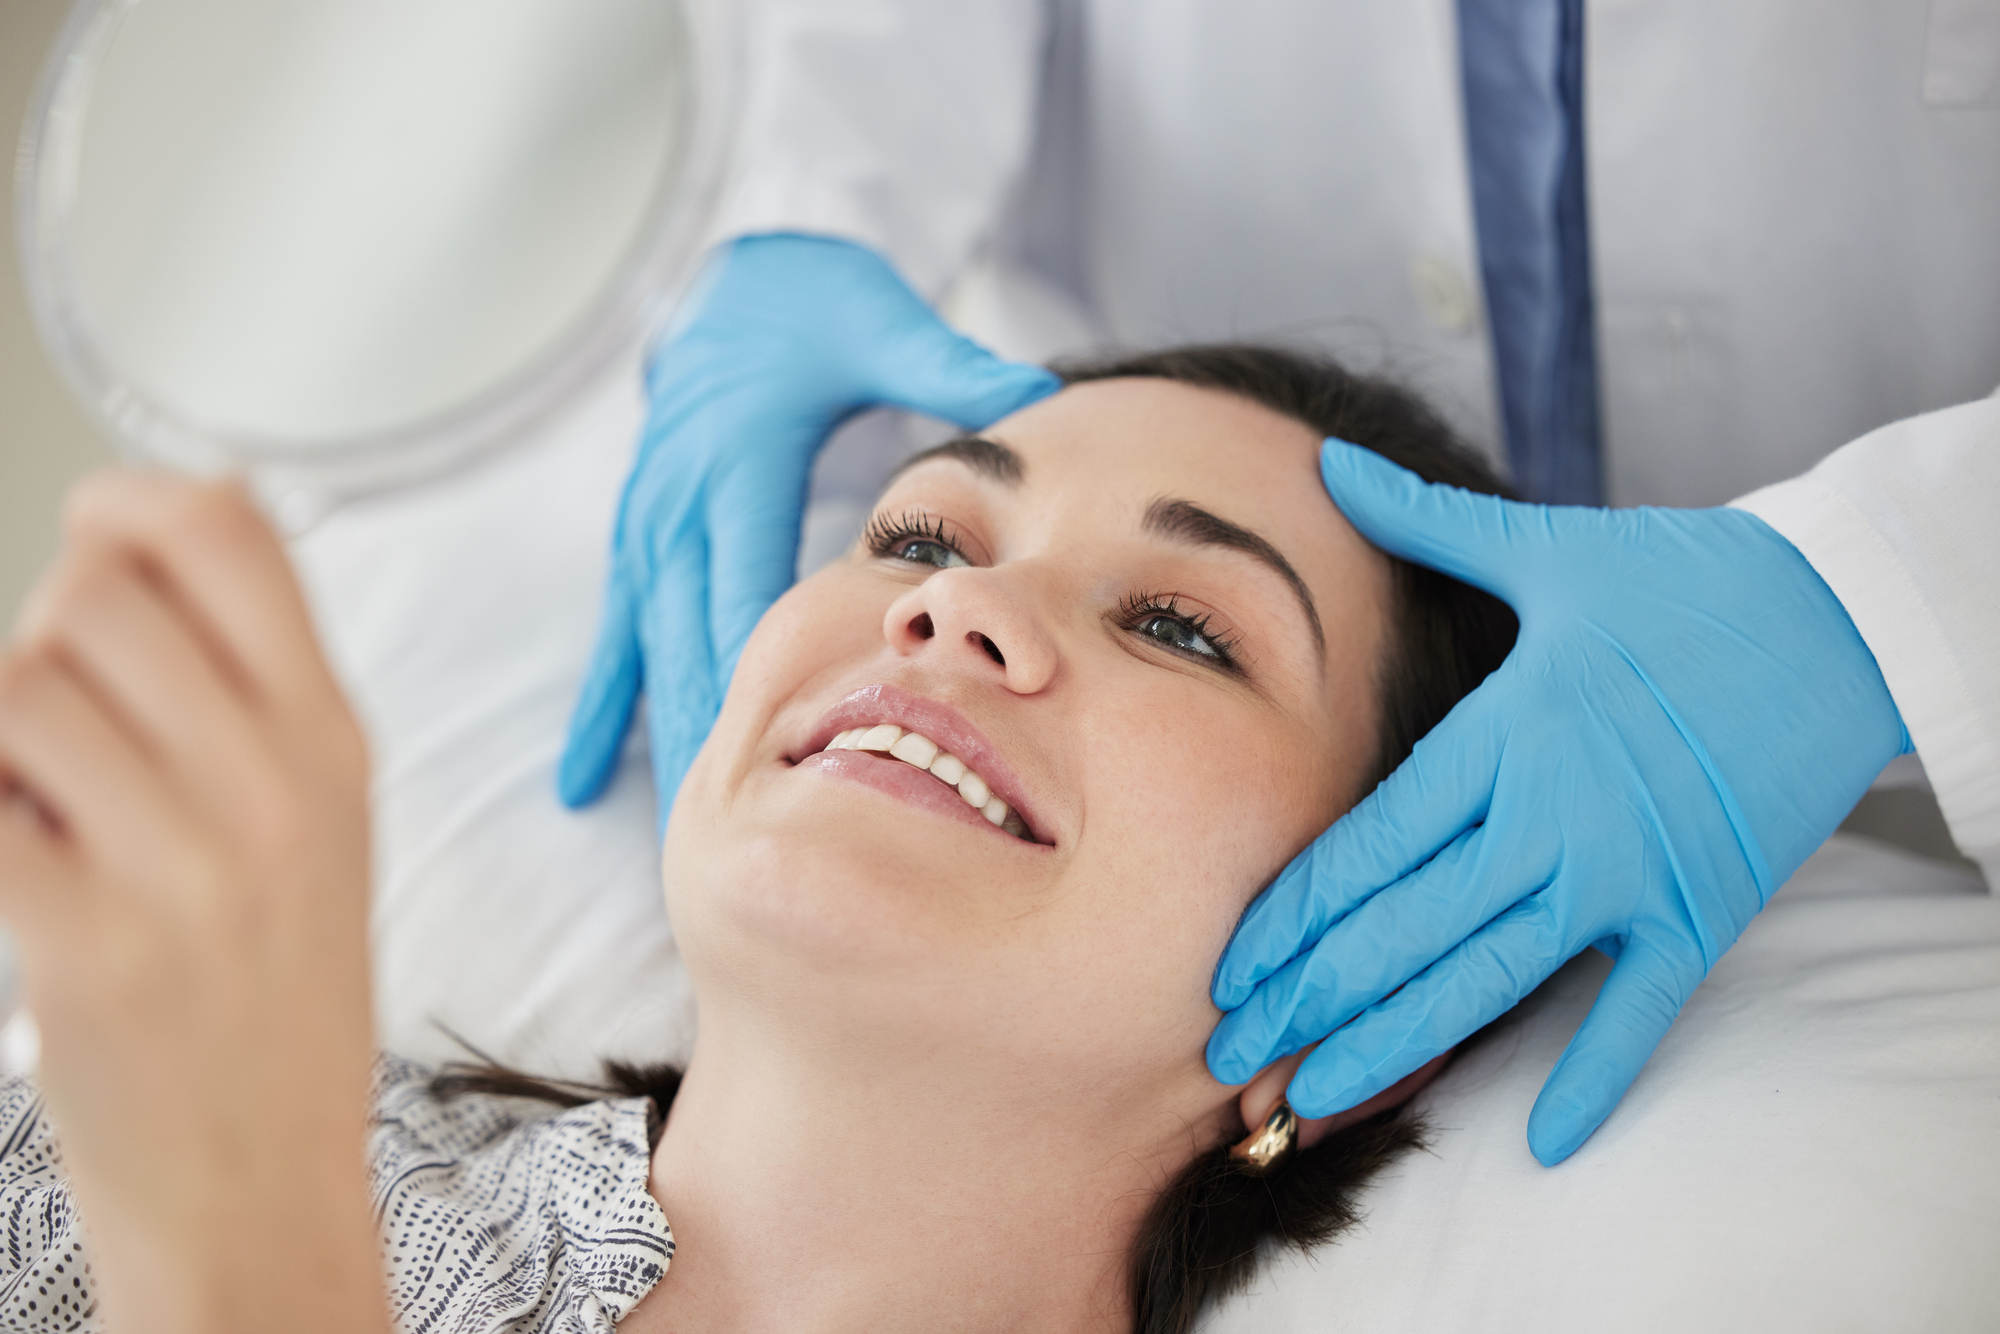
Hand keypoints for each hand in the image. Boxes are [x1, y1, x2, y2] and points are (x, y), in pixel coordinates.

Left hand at [0, 471, 385, 1332]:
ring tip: (44, 803)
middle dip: (46, 632)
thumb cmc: (278, 999)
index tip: (100, 526)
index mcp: (332, 741)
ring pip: (16, 687)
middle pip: (94, 595)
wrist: (257, 1176)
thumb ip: (253, 680)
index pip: (229, 533)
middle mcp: (270, 786)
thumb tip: (169, 522)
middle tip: (65, 713)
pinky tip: (22, 855)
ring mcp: (181, 864)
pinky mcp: (83, 940)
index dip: (133, 500)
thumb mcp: (322, 821)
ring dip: (0, 736)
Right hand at [557, 233, 1059, 822]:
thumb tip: (1039, 392)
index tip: (780, 757)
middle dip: (712, 735)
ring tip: (690, 836)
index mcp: (741, 462)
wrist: (729, 275)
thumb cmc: (810, 302)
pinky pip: (616, 638)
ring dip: (670, 738)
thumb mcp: (880, 322)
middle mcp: (680, 503)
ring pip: (653, 652)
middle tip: (737, 834)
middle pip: (692, 638)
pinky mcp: (638, 541)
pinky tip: (582, 785)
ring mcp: (648, 527)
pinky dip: (603, 711)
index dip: (758, 669)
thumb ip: (951, 365)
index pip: (748, 583)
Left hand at [1208, 440, 1907, 1164]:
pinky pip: (1638, 1009)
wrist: (1844, 616)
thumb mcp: (1549, 546)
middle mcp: (1553, 815)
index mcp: (1504, 733)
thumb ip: (1427, 523)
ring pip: (1489, 977)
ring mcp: (1629, 872)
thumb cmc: (1686, 580)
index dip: (1290, 917)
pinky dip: (1595, 1071)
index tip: (1228, 970)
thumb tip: (1332, 463)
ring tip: (1318, 1100)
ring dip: (1397, 1043)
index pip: (1369, 847)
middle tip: (1232, 1056)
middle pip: (1405, 928)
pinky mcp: (1702, 908)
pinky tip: (1540, 1136)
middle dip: (1311, 997)